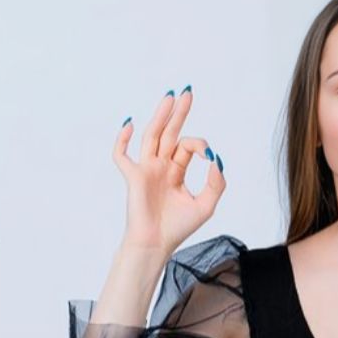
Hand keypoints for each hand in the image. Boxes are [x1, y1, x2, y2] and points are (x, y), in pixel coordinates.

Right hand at [112, 86, 226, 256]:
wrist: (156, 244)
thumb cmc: (178, 228)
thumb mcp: (206, 205)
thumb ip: (216, 183)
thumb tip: (216, 159)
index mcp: (176, 172)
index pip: (188, 147)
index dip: (200, 144)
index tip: (208, 154)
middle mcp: (161, 167)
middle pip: (169, 133)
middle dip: (179, 113)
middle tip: (187, 92)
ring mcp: (146, 170)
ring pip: (152, 136)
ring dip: (160, 116)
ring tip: (170, 96)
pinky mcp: (133, 177)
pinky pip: (122, 156)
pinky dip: (122, 141)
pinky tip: (130, 124)